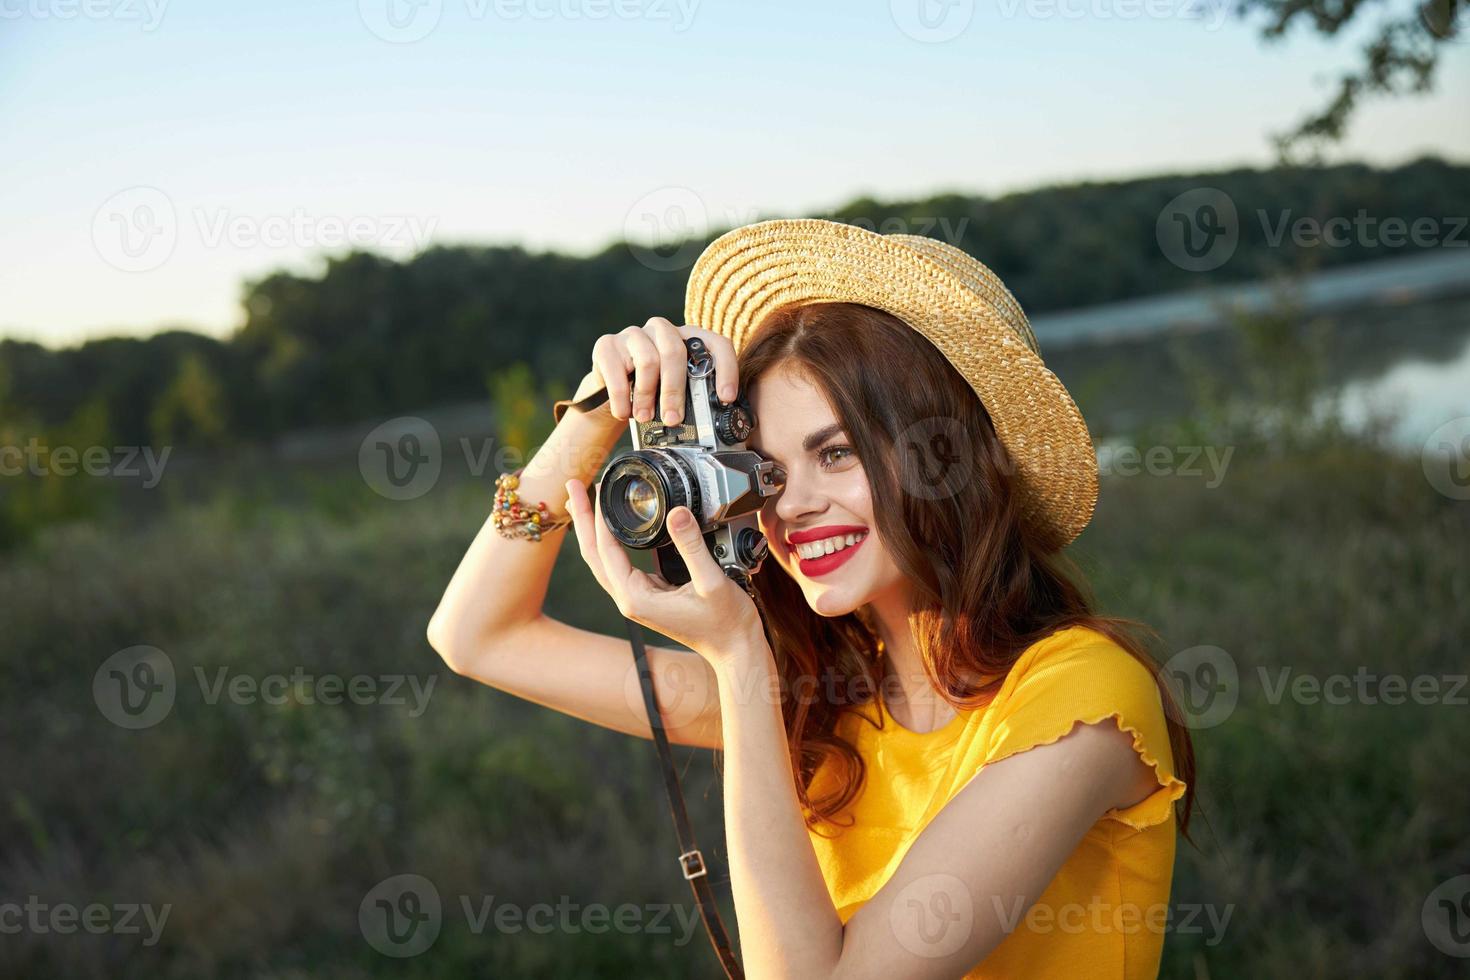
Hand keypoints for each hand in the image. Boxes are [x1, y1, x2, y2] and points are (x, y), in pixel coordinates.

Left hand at [565, 477, 762, 662]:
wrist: (735, 649)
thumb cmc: (726, 622)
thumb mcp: (711, 581)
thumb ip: (692, 546)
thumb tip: (676, 512)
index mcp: (636, 598)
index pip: (605, 549)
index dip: (598, 516)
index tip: (598, 486)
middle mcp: (629, 599)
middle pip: (593, 554)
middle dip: (582, 518)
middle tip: (573, 485)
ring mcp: (636, 599)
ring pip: (603, 559)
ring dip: (592, 529)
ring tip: (585, 500)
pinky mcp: (647, 595)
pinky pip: (620, 564)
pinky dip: (612, 541)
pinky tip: (615, 525)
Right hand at [589, 317, 739, 424]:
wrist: (608, 394)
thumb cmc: (650, 394)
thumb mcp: (676, 393)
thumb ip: (695, 396)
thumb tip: (716, 419)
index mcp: (688, 338)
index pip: (716, 344)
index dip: (726, 369)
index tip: (725, 397)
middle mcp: (662, 330)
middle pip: (675, 352)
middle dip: (675, 391)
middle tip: (674, 419)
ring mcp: (633, 334)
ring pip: (648, 360)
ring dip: (646, 395)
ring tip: (644, 417)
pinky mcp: (607, 345)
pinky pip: (617, 370)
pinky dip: (621, 397)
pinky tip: (623, 411)